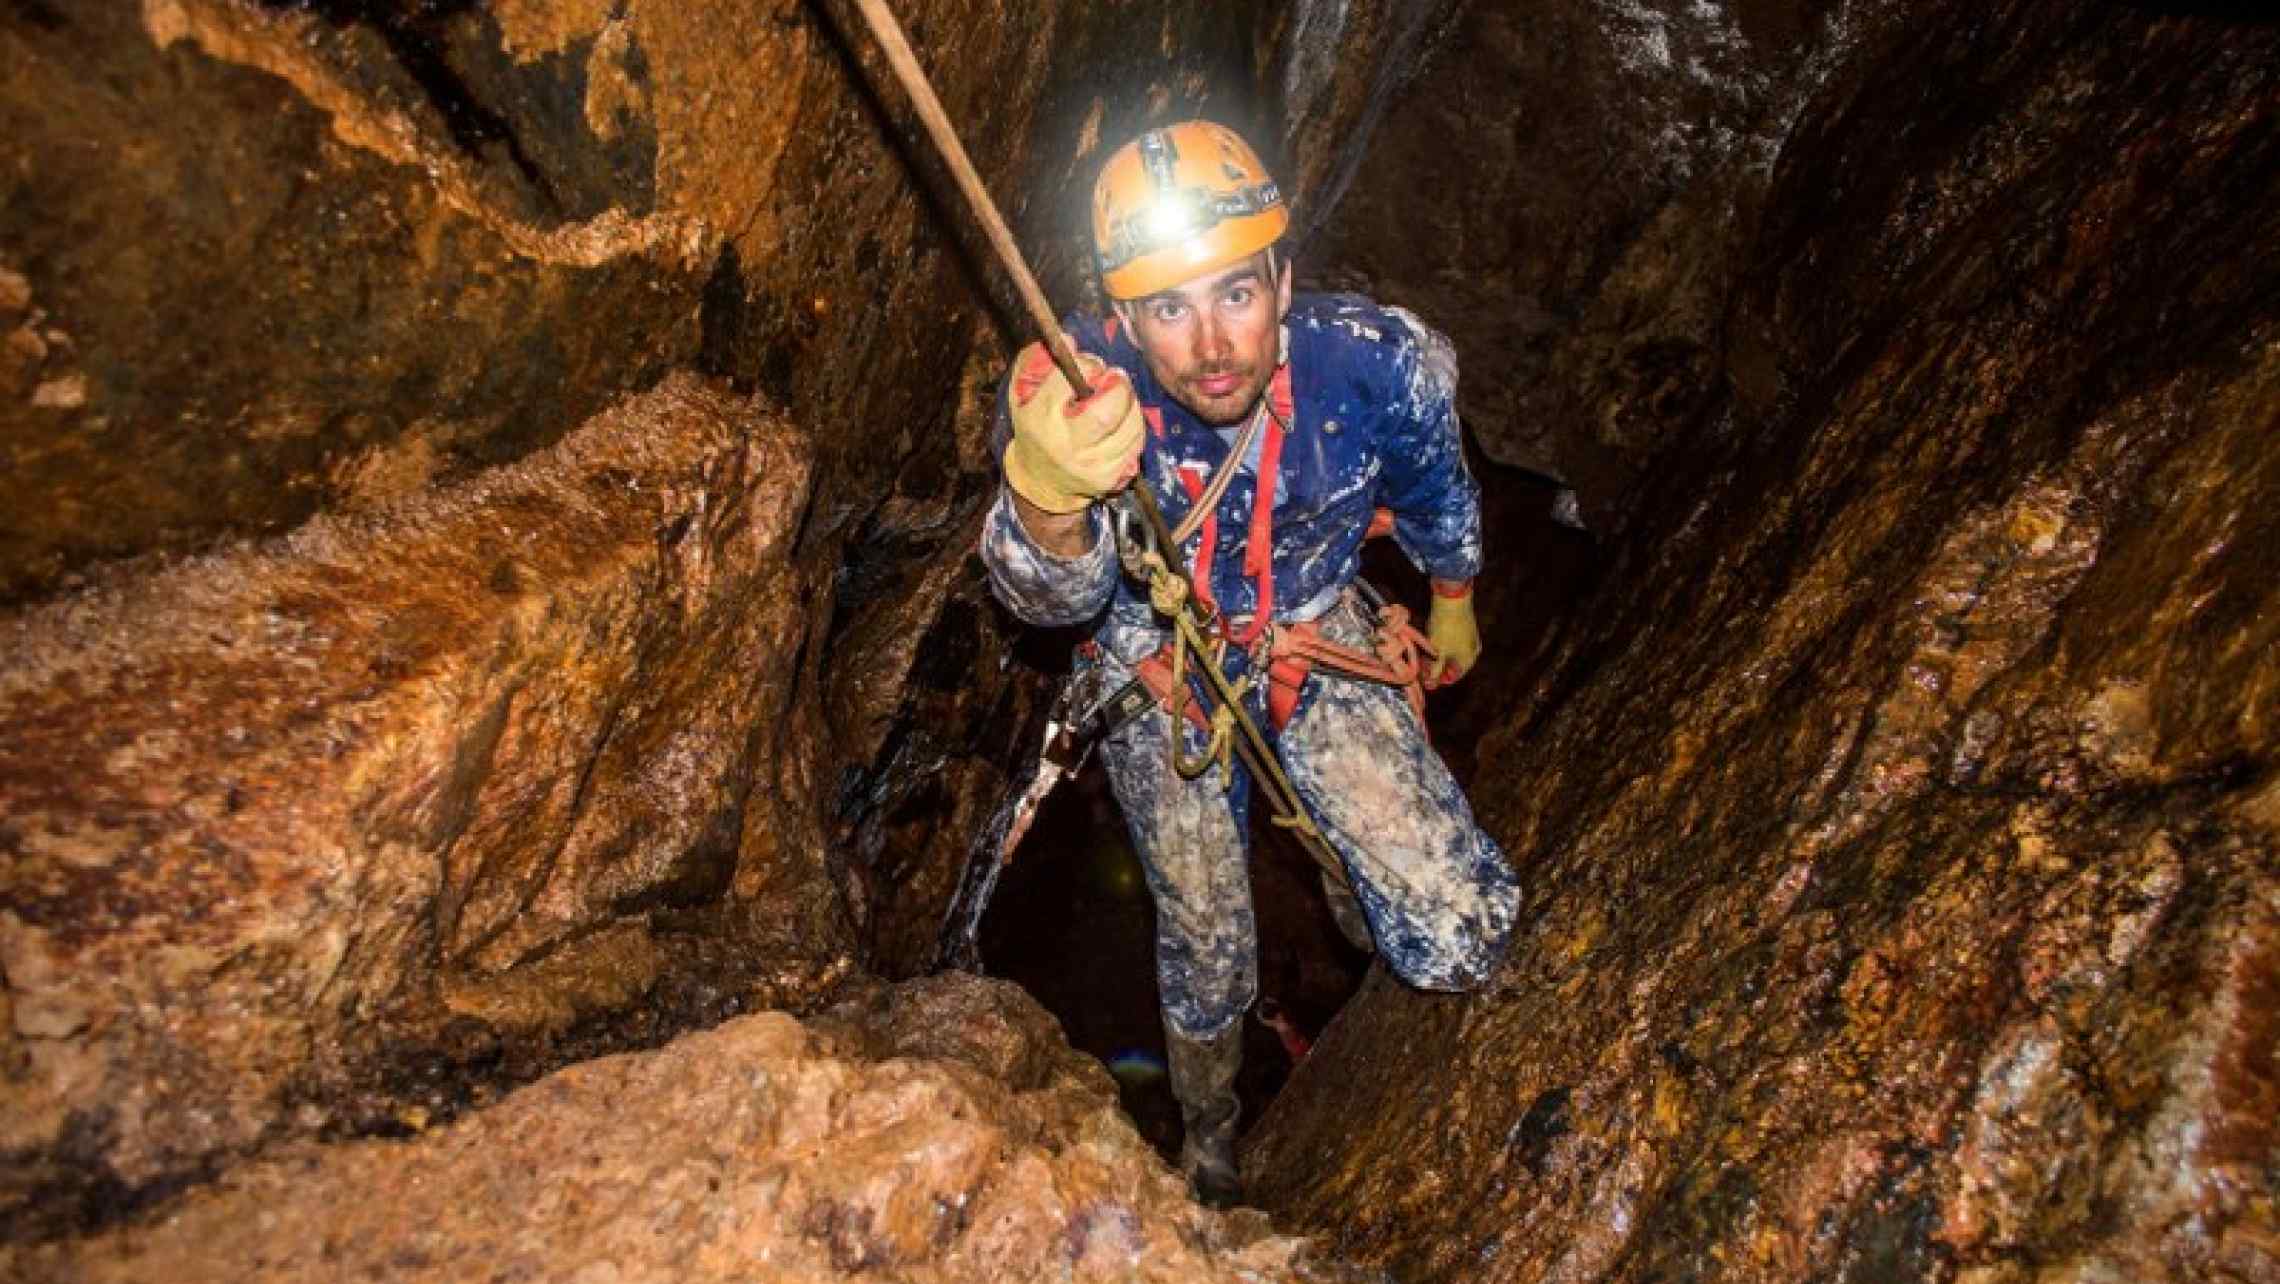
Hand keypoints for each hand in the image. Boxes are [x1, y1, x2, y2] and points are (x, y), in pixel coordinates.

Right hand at [1002, 341, 1143, 513]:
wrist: (1042, 481)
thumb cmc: (1035, 426)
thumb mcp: (1021, 392)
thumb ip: (1036, 360)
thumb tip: (1069, 340)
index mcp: (1039, 418)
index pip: (1068, 382)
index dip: (1087, 365)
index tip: (1091, 365)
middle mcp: (1064, 445)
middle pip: (1105, 412)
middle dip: (1118, 387)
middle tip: (1115, 378)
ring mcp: (1088, 465)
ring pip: (1129, 428)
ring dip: (1131, 405)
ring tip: (1120, 397)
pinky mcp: (1108, 477)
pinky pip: (1135, 445)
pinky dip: (1134, 426)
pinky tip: (1123, 421)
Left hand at [1425, 580, 1479, 685]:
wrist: (1452, 599)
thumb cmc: (1445, 627)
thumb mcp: (1437, 651)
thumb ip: (1434, 668)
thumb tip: (1430, 682)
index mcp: (1468, 659)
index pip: (1452, 677)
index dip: (1437, 680)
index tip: (1424, 679)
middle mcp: (1472, 651)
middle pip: (1452, 666)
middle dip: (1436, 668)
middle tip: (1422, 667)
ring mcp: (1469, 639)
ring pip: (1452, 654)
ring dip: (1438, 657)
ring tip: (1424, 656)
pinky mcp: (1464, 628)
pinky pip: (1453, 644)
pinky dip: (1442, 647)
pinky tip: (1431, 644)